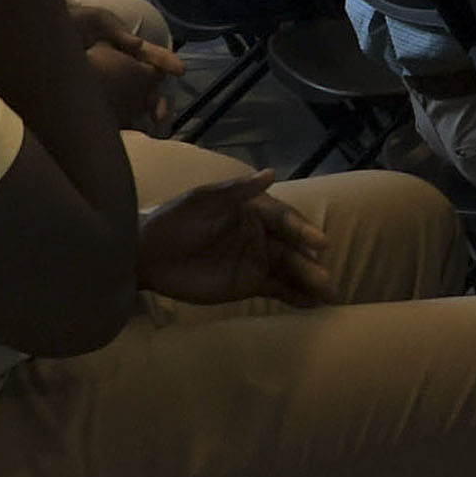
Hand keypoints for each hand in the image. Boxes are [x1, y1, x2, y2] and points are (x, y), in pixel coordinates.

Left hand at [80, 18, 186, 131]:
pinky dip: (119, 123)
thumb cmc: (70, 22)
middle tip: (160, 116)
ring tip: (147, 128)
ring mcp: (106, 85)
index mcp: (125, 48)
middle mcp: (119, 69)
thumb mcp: (95, 19)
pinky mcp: (91, 99)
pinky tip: (121, 131)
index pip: (151, 56)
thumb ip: (116, 30)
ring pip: (131, 103)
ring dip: (141, 116)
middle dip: (157, 102)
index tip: (180, 71)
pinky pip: (109, 113)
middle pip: (145, 87)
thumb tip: (137, 44)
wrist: (38, 39)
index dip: (166, 61)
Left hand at [136, 173, 333, 308]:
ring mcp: (256, 261)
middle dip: (311, 265)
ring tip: (329, 296)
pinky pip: (277, 289)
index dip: (304, 231)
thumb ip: (237, 190)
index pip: (286, 220)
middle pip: (292, 250)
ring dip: (309, 282)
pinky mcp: (247, 284)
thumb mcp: (202, 200)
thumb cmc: (174, 220)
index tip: (320, 244)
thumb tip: (271, 172)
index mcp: (254, 211)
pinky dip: (295, 296)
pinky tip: (311, 304)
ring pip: (289, 271)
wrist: (146, 254)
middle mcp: (261, 235)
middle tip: (328, 281)